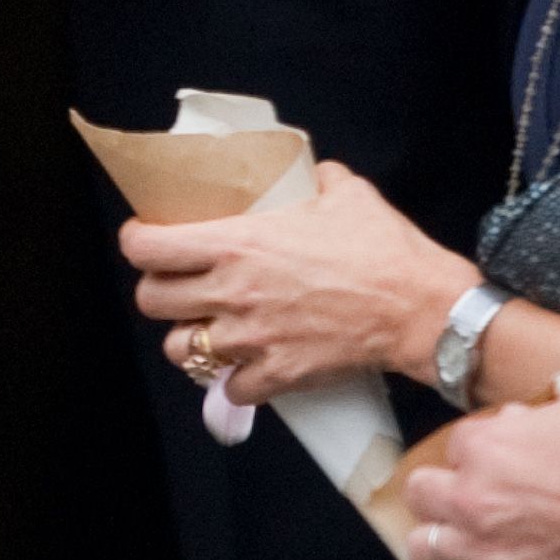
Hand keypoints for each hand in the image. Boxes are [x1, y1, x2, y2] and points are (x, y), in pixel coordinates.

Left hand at [124, 162, 474, 401]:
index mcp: (237, 242)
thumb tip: (308, 170)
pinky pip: (230, 390)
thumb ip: (312, 177)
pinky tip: (250, 363)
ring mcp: (252, 339)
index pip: (147, 248)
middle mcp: (232, 292)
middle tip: (180, 283)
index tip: (146, 239)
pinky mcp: (277, 376)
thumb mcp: (343, 190)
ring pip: (181, 351)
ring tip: (210, 326)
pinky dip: (235, 381)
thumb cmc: (383, 247)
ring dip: (191, 339)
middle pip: (152, 301)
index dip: (138, 242)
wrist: (422, 308)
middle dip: (159, 291)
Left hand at [403, 394, 559, 559]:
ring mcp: (481, 548)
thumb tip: (520, 425)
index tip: (499, 462)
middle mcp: (471, 497)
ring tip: (469, 539)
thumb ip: (536, 420)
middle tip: (471, 497)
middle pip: (423, 493)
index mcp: (487, 445)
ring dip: (444, 539)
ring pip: (424, 546)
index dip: (482, 452)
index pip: (458, 444)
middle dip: (444, 492)